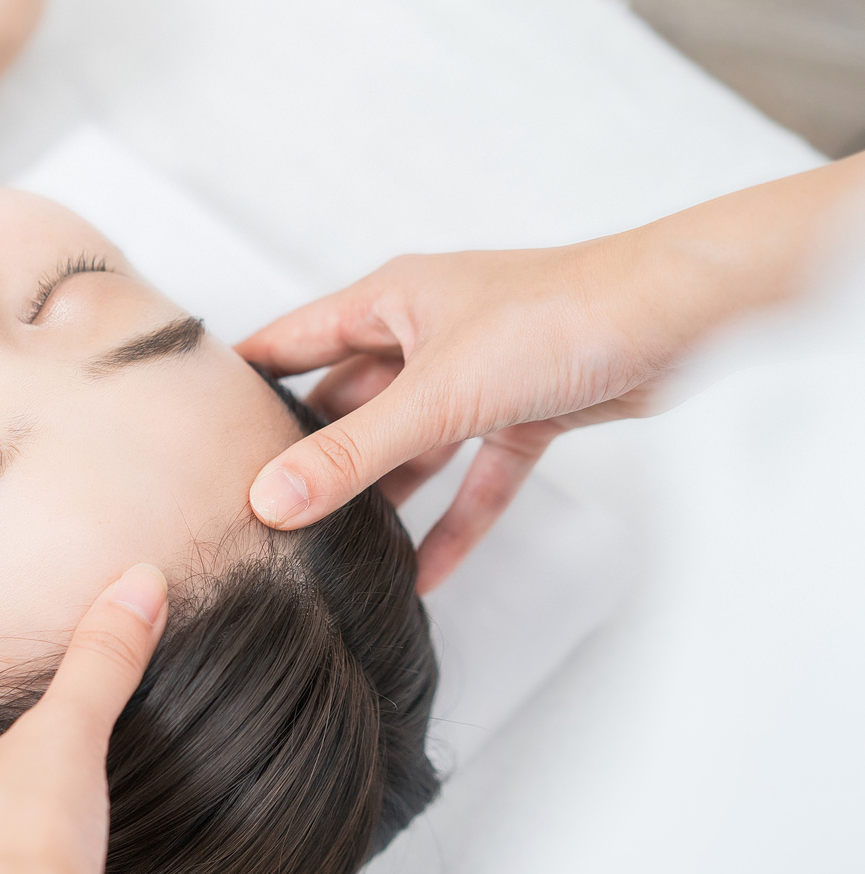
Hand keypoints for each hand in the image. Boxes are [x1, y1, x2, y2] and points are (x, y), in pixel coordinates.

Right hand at [239, 240, 674, 591]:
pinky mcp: (525, 408)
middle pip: (346, 401)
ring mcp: (475, 373)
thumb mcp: (435, 394)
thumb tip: (269, 501)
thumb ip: (351, 455)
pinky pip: (476, 473)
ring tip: (329, 552)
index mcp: (389, 301)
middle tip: (257, 512)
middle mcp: (425, 333)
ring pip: (409, 442)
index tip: (194, 426)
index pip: (289, 342)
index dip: (243, 381)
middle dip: (309, 456)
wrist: (679, 317)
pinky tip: (426, 572)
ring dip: (380, 495)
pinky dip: (456, 519)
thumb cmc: (561, 315)